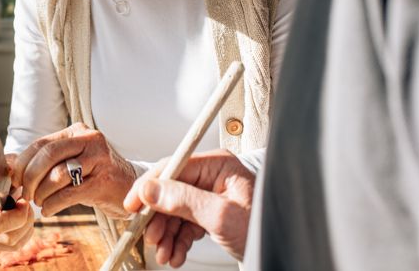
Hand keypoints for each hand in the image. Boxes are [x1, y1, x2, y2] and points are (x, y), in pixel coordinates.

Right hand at [0, 154, 33, 251]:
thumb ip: (6, 163)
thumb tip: (12, 169)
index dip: (18, 216)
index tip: (24, 201)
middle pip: (9, 237)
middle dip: (25, 221)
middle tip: (26, 204)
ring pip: (13, 245)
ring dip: (26, 227)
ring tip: (22, 210)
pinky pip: (13, 248)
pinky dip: (22, 234)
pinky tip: (19, 220)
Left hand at [13, 123, 135, 217]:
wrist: (129, 187)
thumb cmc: (94, 175)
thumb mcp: (74, 160)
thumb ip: (50, 161)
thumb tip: (15, 172)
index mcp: (77, 131)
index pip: (41, 143)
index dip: (23, 163)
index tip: (15, 180)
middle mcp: (89, 140)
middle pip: (48, 155)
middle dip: (30, 177)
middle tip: (25, 194)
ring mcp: (99, 159)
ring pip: (58, 175)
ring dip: (41, 193)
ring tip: (39, 202)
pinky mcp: (103, 182)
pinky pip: (69, 194)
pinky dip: (53, 204)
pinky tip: (49, 210)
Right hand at [124, 149, 254, 265]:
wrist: (285, 253)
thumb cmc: (266, 229)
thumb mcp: (220, 215)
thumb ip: (183, 200)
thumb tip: (150, 189)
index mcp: (218, 165)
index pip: (173, 167)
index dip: (149, 187)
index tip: (133, 205)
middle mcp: (214, 177)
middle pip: (171, 191)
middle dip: (160, 219)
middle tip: (152, 238)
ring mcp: (213, 196)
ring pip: (176, 211)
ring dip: (168, 235)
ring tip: (166, 254)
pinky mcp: (213, 214)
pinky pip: (187, 224)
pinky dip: (179, 241)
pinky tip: (176, 254)